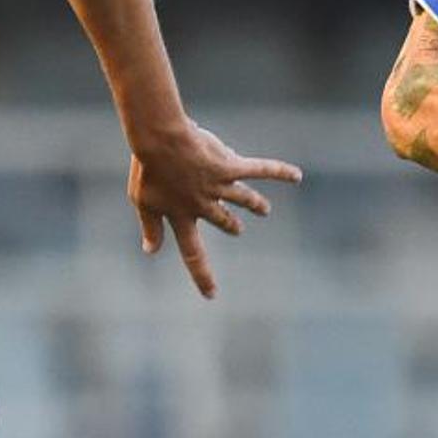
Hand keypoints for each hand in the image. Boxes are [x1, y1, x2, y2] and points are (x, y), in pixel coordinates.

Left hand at [127, 121, 303, 298]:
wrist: (161, 143)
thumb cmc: (148, 170)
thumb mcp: (142, 202)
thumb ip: (151, 227)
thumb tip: (151, 251)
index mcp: (182, 216)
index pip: (193, 253)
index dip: (202, 275)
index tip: (211, 295)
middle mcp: (204, 205)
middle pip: (222, 220)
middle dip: (231, 225)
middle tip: (237, 229)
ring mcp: (219, 186)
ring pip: (242, 198)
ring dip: (254, 204)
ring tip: (264, 210)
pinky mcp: (231, 167)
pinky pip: (260, 170)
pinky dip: (279, 173)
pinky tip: (296, 176)